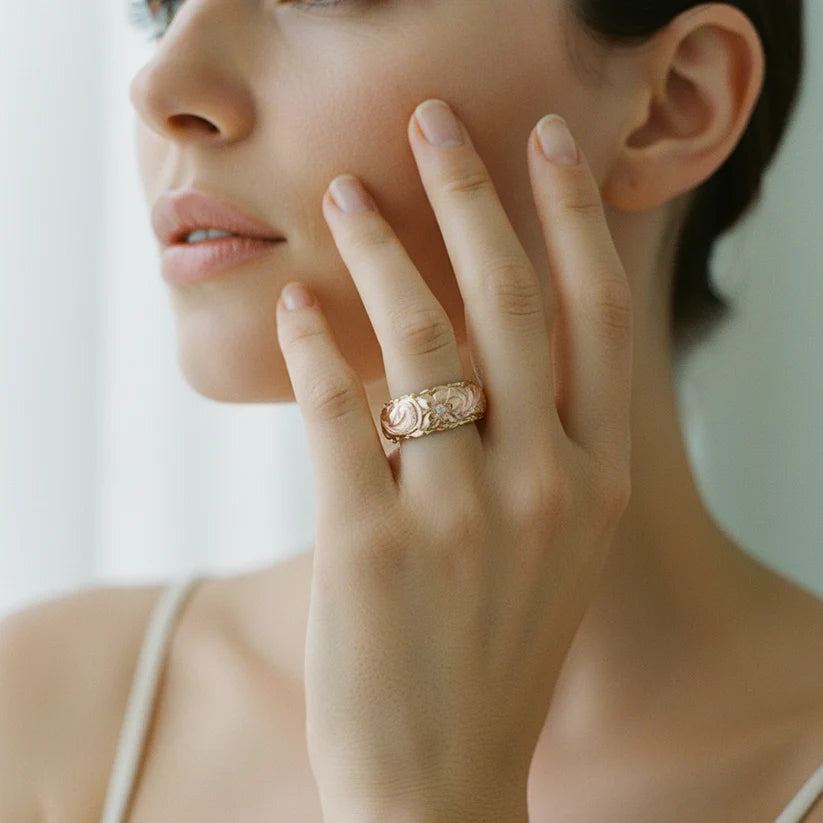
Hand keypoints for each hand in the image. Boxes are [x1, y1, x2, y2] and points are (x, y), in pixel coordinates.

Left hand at [275, 99, 632, 821]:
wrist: (444, 777)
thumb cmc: (496, 653)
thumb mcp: (550, 544)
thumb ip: (541, 443)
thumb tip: (492, 338)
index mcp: (595, 479)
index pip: (593, 314)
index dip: (569, 216)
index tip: (542, 143)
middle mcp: (541, 484)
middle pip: (512, 300)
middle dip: (471, 193)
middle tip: (432, 122)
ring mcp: (457, 515)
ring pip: (420, 341)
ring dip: (379, 249)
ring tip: (345, 192)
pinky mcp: (369, 545)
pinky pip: (338, 413)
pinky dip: (313, 346)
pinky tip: (296, 302)